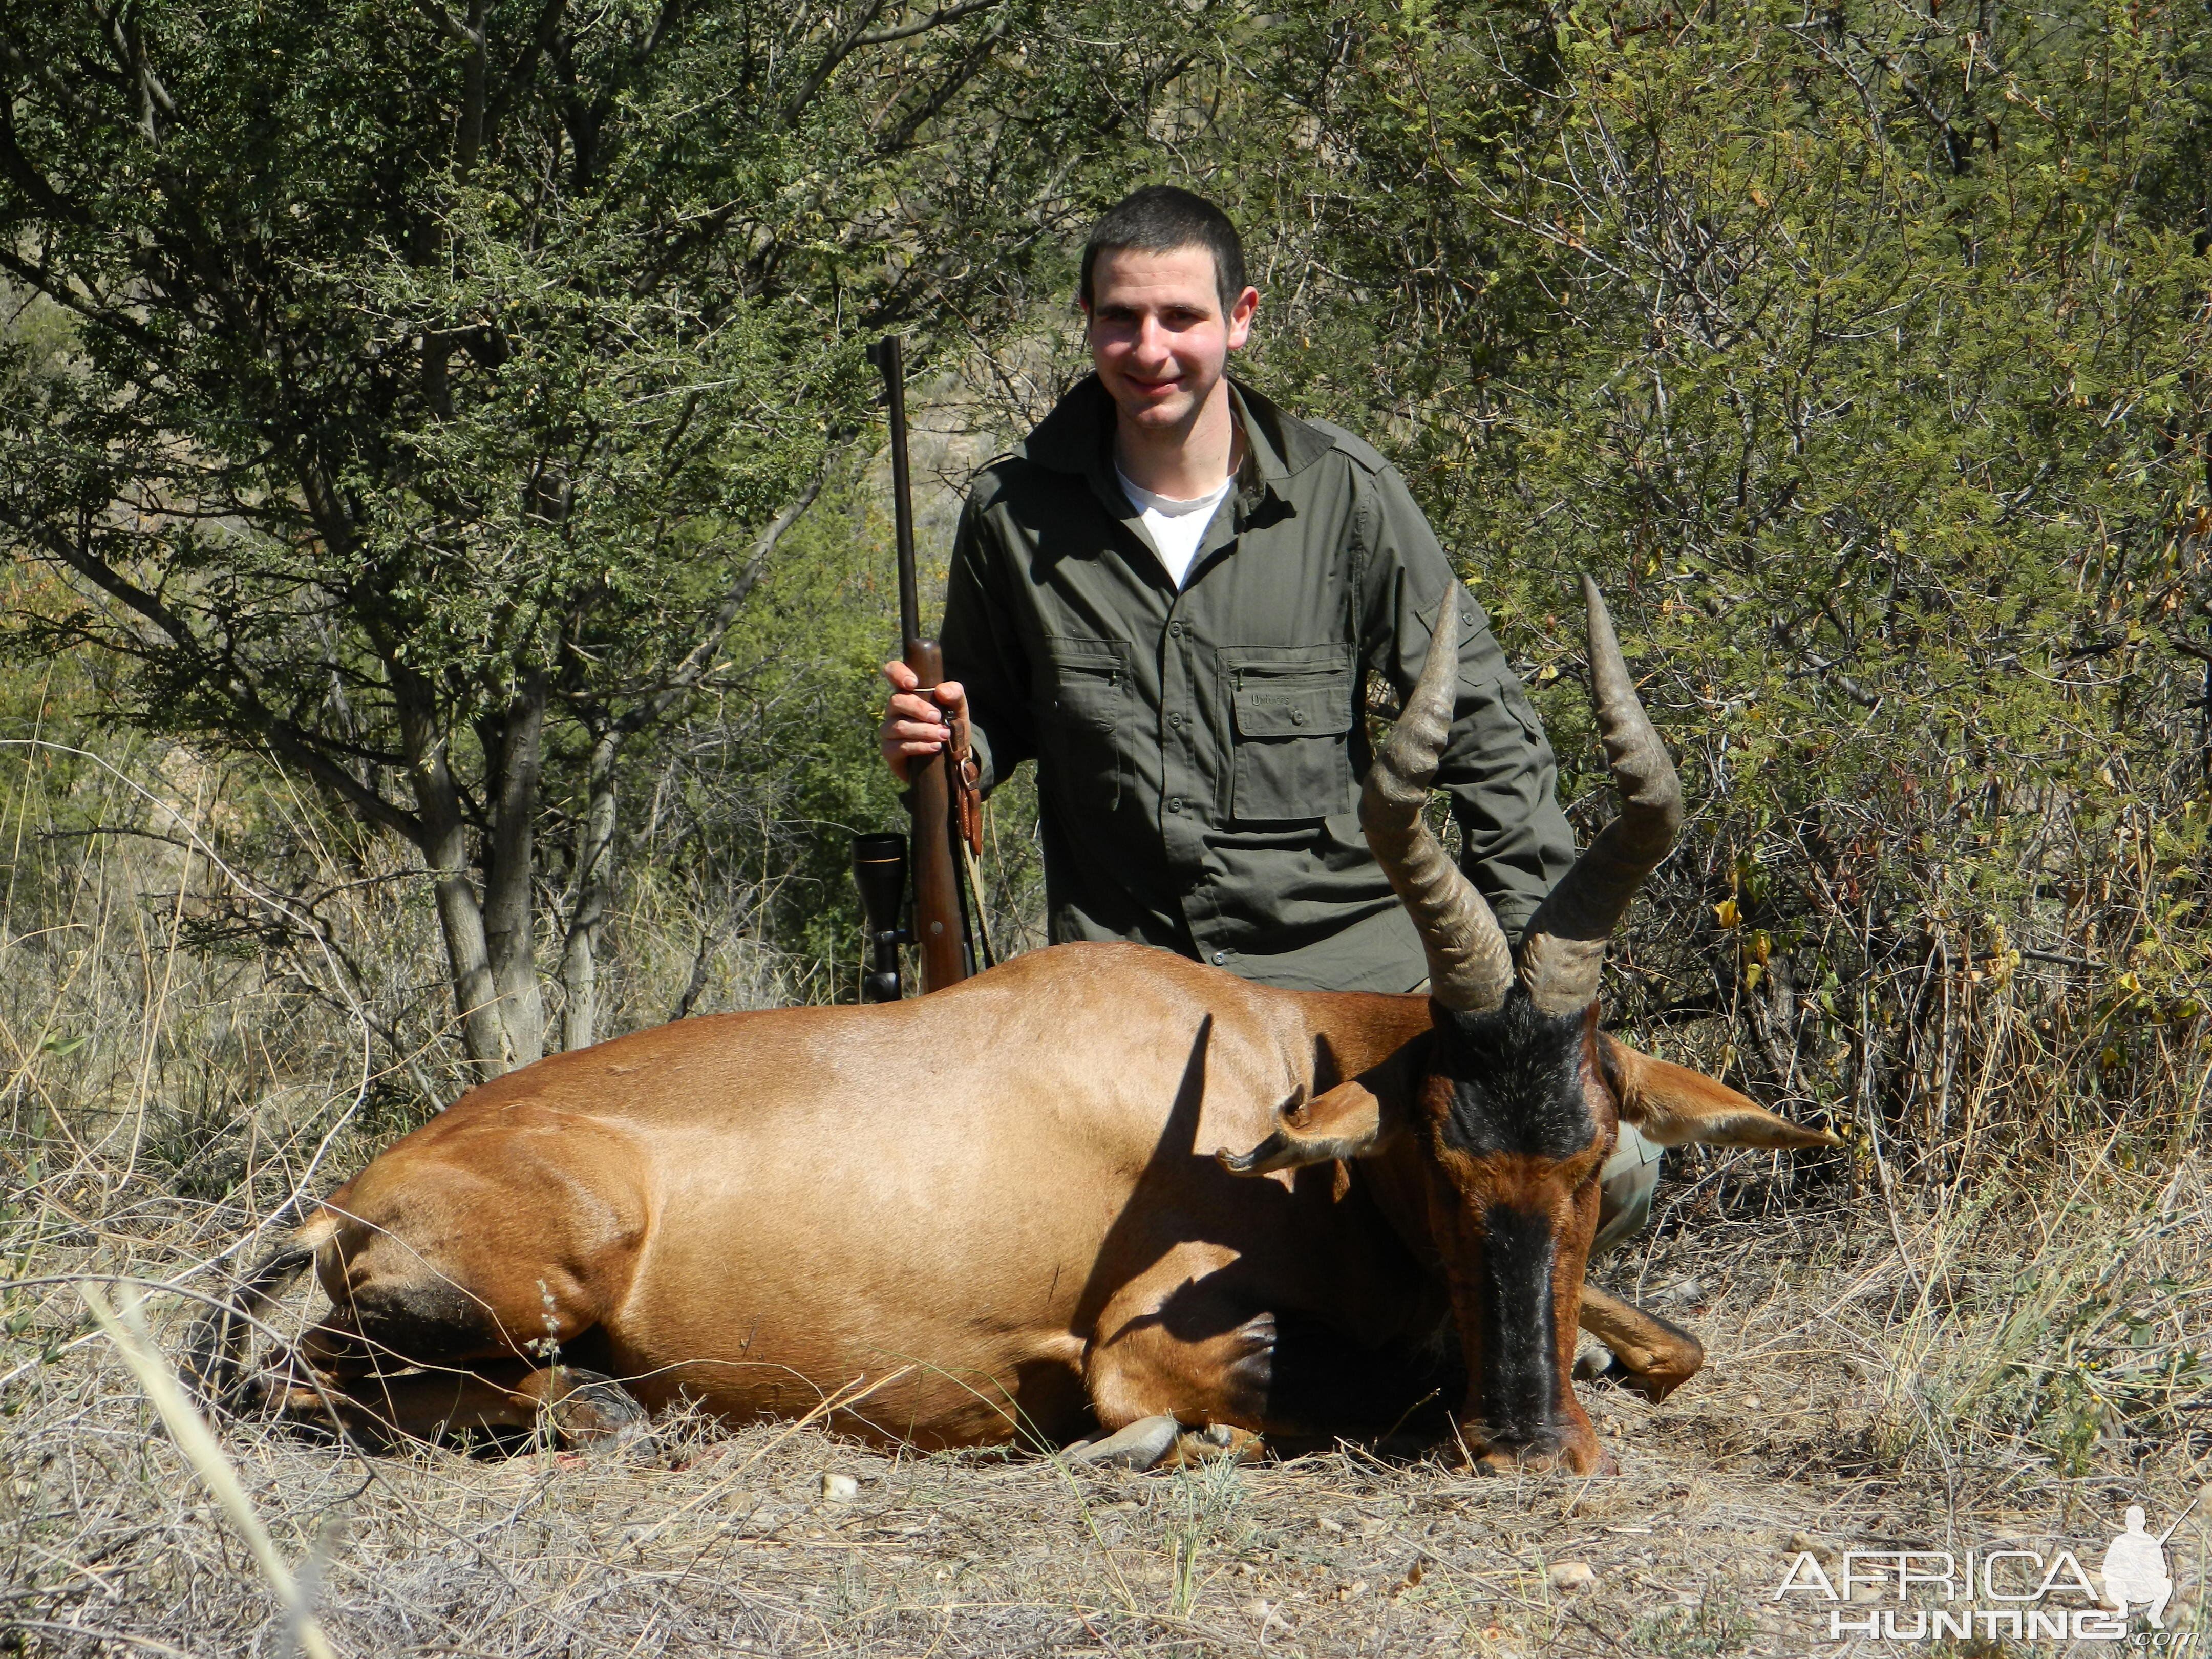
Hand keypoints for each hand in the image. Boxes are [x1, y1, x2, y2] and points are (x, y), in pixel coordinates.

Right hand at [879, 661, 967, 783]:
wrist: (950, 759)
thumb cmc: (950, 726)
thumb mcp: (959, 708)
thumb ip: (955, 694)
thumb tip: (941, 691)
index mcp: (908, 692)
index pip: (892, 671)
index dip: (897, 673)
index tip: (913, 683)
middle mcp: (895, 709)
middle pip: (896, 700)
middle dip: (919, 709)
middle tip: (938, 717)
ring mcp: (889, 730)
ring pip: (898, 726)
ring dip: (923, 730)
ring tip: (943, 735)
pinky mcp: (889, 751)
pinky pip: (898, 747)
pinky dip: (919, 746)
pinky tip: (934, 747)